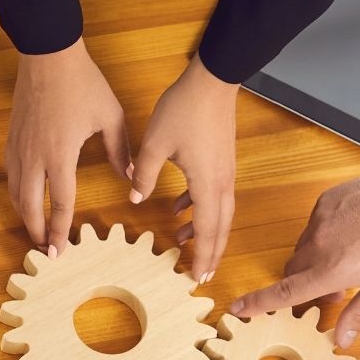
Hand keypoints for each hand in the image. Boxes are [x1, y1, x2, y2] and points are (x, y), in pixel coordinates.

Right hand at [7, 38, 132, 256]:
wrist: (48, 55)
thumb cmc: (82, 83)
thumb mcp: (110, 116)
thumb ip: (120, 151)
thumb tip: (131, 177)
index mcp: (61, 155)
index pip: (60, 203)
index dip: (60, 230)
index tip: (61, 251)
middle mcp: (35, 156)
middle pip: (30, 206)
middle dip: (37, 232)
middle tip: (46, 250)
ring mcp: (20, 147)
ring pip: (15, 193)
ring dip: (24, 215)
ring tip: (34, 230)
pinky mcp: (12, 138)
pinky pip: (10, 174)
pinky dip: (16, 193)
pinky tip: (23, 197)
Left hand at [130, 54, 238, 281]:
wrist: (213, 80)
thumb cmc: (185, 109)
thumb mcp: (155, 144)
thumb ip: (144, 173)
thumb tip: (134, 197)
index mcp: (207, 185)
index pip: (207, 231)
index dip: (202, 257)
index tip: (197, 279)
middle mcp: (221, 183)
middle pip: (220, 228)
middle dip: (210, 253)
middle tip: (200, 275)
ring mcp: (225, 171)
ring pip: (219, 212)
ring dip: (205, 230)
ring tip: (185, 242)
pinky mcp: (222, 161)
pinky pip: (214, 193)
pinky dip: (199, 206)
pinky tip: (179, 207)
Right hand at [229, 139, 359, 347]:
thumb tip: (341, 339)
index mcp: (332, 270)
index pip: (285, 292)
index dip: (258, 302)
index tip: (237, 307)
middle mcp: (318, 245)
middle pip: (292, 272)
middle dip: (305, 285)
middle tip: (338, 289)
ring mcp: (319, 220)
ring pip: (303, 250)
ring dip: (315, 262)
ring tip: (351, 259)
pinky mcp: (325, 202)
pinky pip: (314, 227)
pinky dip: (324, 237)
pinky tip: (353, 234)